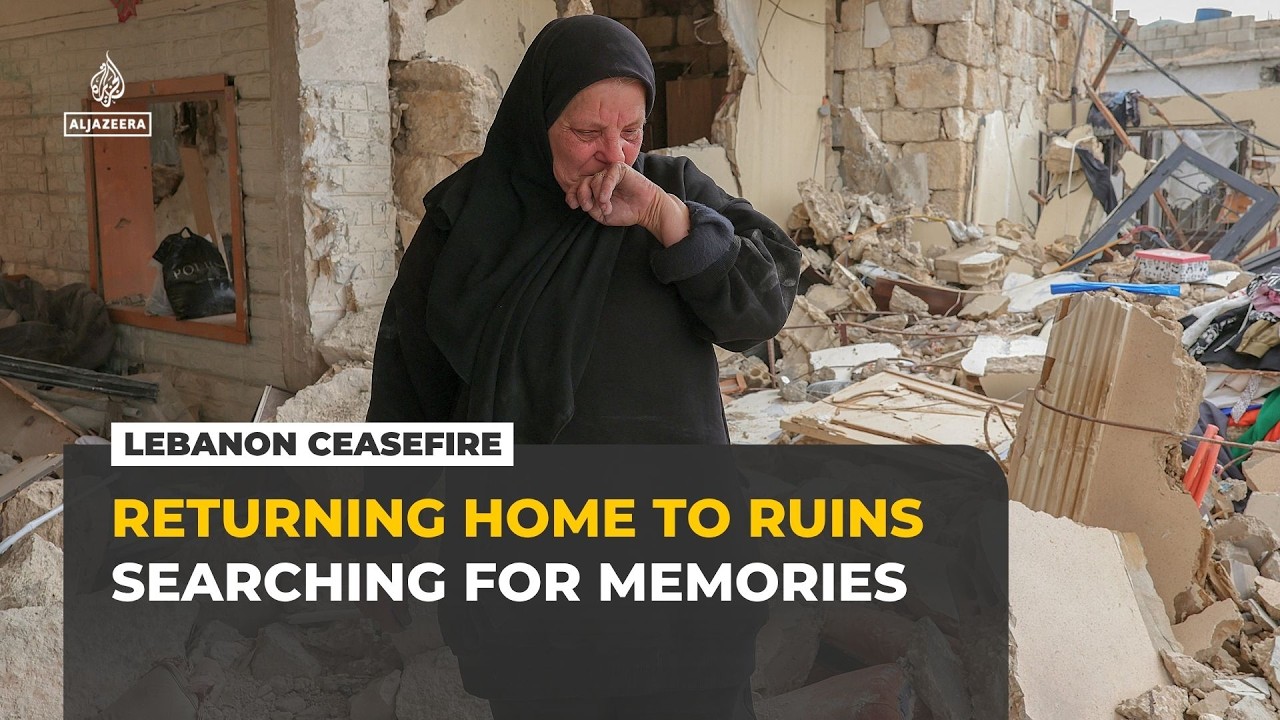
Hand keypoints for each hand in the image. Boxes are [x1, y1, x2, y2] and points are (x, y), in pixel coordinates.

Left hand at [566, 163, 689, 246]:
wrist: (646, 209)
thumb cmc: (626, 211)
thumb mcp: (602, 214)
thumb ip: (590, 206)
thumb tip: (580, 199)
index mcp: (595, 188)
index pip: (578, 187)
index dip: (572, 194)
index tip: (574, 205)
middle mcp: (600, 178)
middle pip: (583, 182)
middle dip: (582, 196)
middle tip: (588, 207)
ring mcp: (609, 172)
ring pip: (594, 180)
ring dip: (597, 196)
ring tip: (605, 207)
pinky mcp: (620, 168)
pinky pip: (607, 176)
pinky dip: (605, 189)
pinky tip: (605, 200)